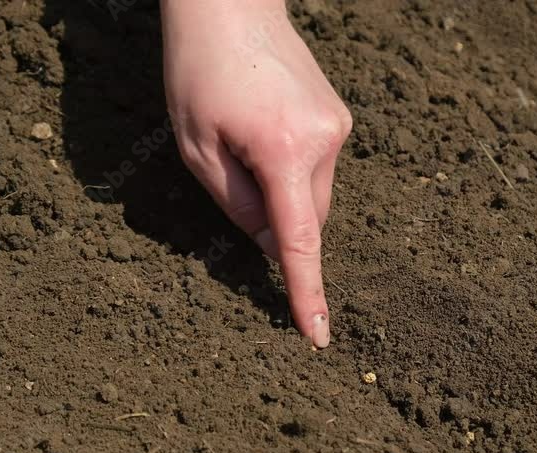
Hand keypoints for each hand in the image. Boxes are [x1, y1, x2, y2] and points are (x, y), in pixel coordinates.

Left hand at [160, 0, 351, 347]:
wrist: (229, 2)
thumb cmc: (198, 70)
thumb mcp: (196, 148)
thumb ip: (235, 206)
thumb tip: (269, 246)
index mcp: (283, 152)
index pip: (299, 241)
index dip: (306, 292)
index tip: (318, 335)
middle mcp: (324, 141)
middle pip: (308, 217)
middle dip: (277, 221)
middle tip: (233, 174)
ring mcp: (338, 127)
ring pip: (316, 193)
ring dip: (285, 192)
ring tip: (247, 142)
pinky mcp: (339, 117)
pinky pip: (321, 166)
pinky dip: (295, 170)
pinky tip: (266, 132)